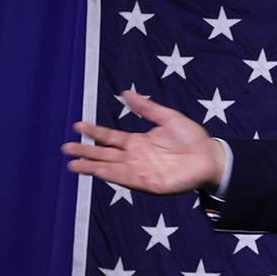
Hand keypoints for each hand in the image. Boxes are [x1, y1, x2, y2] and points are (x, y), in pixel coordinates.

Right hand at [62, 90, 225, 194]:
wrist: (210, 158)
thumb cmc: (192, 138)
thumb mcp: (168, 118)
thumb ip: (147, 108)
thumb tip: (126, 92)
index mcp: (137, 142)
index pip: (109, 137)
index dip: (94, 132)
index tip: (77, 126)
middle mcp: (134, 157)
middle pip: (104, 154)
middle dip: (86, 151)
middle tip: (66, 147)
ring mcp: (140, 171)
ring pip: (110, 168)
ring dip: (92, 167)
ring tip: (72, 164)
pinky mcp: (148, 183)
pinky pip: (126, 179)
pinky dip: (111, 175)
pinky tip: (97, 171)